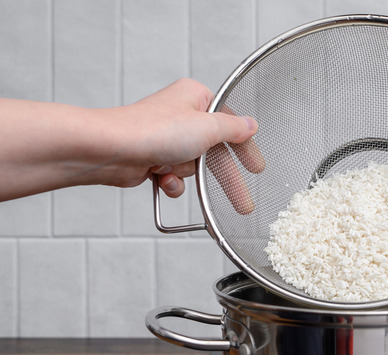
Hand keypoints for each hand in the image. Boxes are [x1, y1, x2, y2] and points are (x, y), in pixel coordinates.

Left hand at [103, 78, 263, 212]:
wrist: (109, 150)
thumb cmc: (152, 130)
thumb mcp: (207, 127)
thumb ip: (233, 129)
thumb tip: (251, 125)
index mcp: (196, 98)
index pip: (230, 124)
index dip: (245, 149)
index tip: (257, 168)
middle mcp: (181, 115)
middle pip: (215, 152)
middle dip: (227, 180)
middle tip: (243, 202)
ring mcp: (167, 138)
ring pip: (194, 166)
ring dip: (188, 176)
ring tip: (183, 180)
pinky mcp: (153, 158)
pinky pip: (175, 175)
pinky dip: (172, 181)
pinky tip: (164, 179)